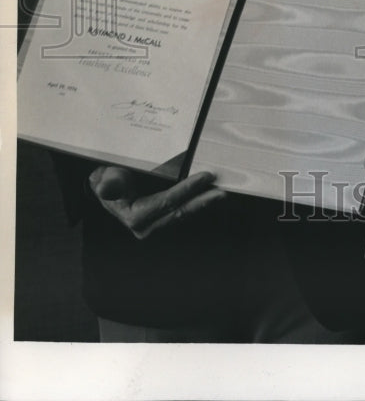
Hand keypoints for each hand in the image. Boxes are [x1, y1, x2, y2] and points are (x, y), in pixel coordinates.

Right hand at [88, 165, 225, 239]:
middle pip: (179, 212)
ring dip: (202, 204)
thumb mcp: (104, 179)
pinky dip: (196, 203)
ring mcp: (155, 224)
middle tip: (221, 192)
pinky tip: (209, 195)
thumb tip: (106, 188)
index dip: (187, 189)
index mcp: (134, 216)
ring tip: (220, 193)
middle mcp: (146, 226)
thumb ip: (109, 184)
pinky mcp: (162, 220)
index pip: (166, 202)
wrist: (106, 186)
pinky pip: (182, 211)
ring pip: (183, 214)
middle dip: (202, 201)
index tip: (204, 177)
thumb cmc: (107, 180)